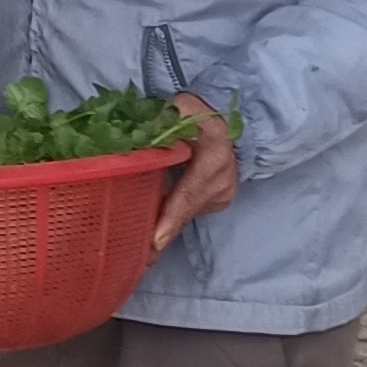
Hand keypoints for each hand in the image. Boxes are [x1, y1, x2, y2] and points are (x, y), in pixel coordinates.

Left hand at [148, 98, 239, 253]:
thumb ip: (166, 118)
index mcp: (214, 155)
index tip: (155, 242)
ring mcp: (224, 192)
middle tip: (139, 259)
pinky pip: (192, 209)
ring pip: (188, 213)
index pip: (188, 192)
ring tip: (142, 251)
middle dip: (162, 234)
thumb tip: (142, 136)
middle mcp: (222, 179)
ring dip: (166, 227)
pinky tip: (157, 227)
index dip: (170, 217)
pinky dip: (174, 217)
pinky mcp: (221, 198)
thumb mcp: (184, 106)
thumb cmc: (200, 111)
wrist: (227, 120)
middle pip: (186, 210)